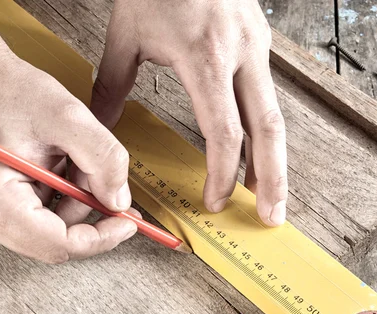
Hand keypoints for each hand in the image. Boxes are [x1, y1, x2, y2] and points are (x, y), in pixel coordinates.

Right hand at [0, 54, 137, 262]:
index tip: (126, 223)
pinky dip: (59, 196)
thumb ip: (103, 160)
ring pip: (49, 231)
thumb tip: (119, 202)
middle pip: (54, 243)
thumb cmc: (7, 90)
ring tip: (71, 160)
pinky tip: (55, 164)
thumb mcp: (68, 117)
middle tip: (102, 181)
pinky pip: (38, 218)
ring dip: (73, 201)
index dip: (101, 238)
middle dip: (87, 213)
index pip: (57, 245)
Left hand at [91, 0, 287, 225]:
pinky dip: (265, 131)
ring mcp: (256, 46)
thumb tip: (101, 124)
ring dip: (275, 158)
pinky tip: (259, 151)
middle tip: (272, 216)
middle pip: (268, 128)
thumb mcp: (126, 34)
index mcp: (205, 57)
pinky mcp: (259, 41)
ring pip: (275, 114)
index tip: (216, 200)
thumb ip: (112, 85)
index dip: (223, 173)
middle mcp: (241, 54)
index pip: (224, 131)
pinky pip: (267, 95)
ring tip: (270, 193)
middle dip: (273, 178)